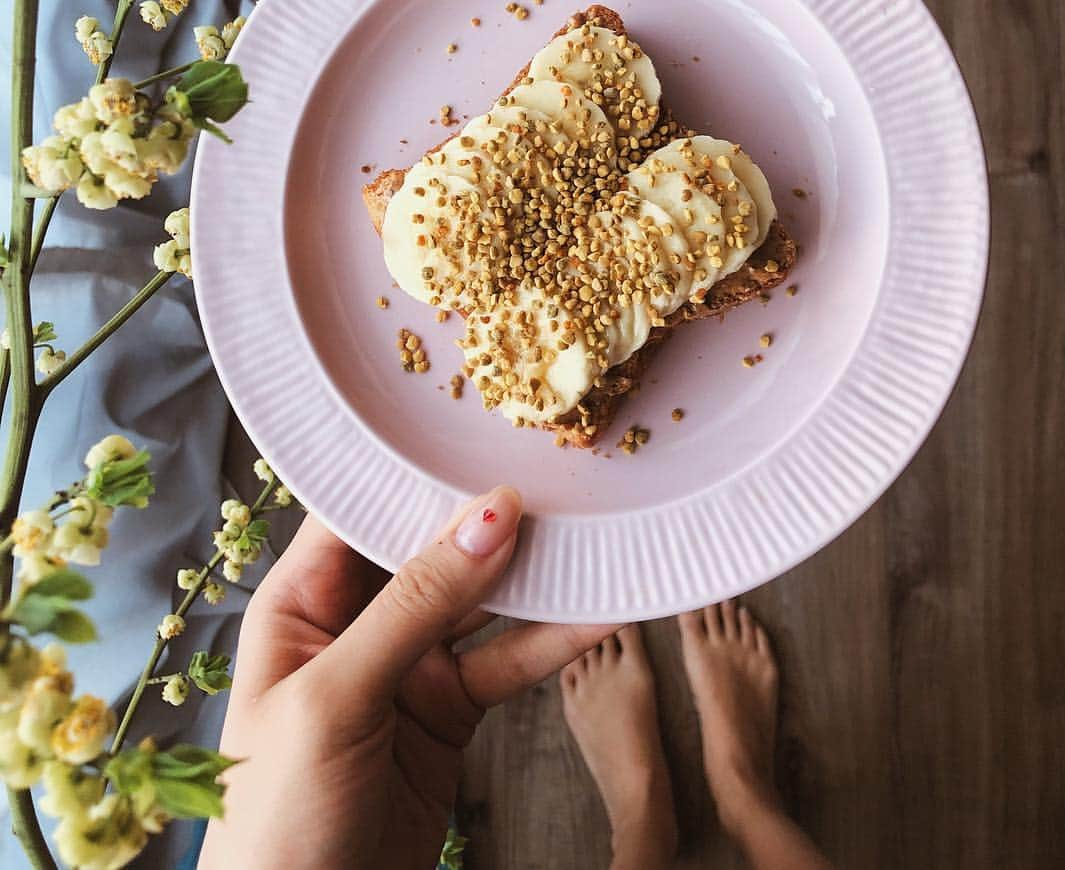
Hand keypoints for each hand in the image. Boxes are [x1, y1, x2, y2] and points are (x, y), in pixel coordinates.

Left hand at [199, 486, 613, 869]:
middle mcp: (354, 622)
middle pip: (430, 547)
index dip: (418, 470)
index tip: (482, 434)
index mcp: (301, 600)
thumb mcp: (336, 699)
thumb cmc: (276, 820)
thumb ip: (413, 605)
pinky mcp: (447, 713)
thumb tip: (488, 516)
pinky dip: (552, 639)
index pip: (361, 509)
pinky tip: (598, 613)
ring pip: (479, 602)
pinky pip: (506, 661)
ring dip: (534, 575)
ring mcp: (405, 667)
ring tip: (593, 535)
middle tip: (556, 475)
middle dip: (489, 517)